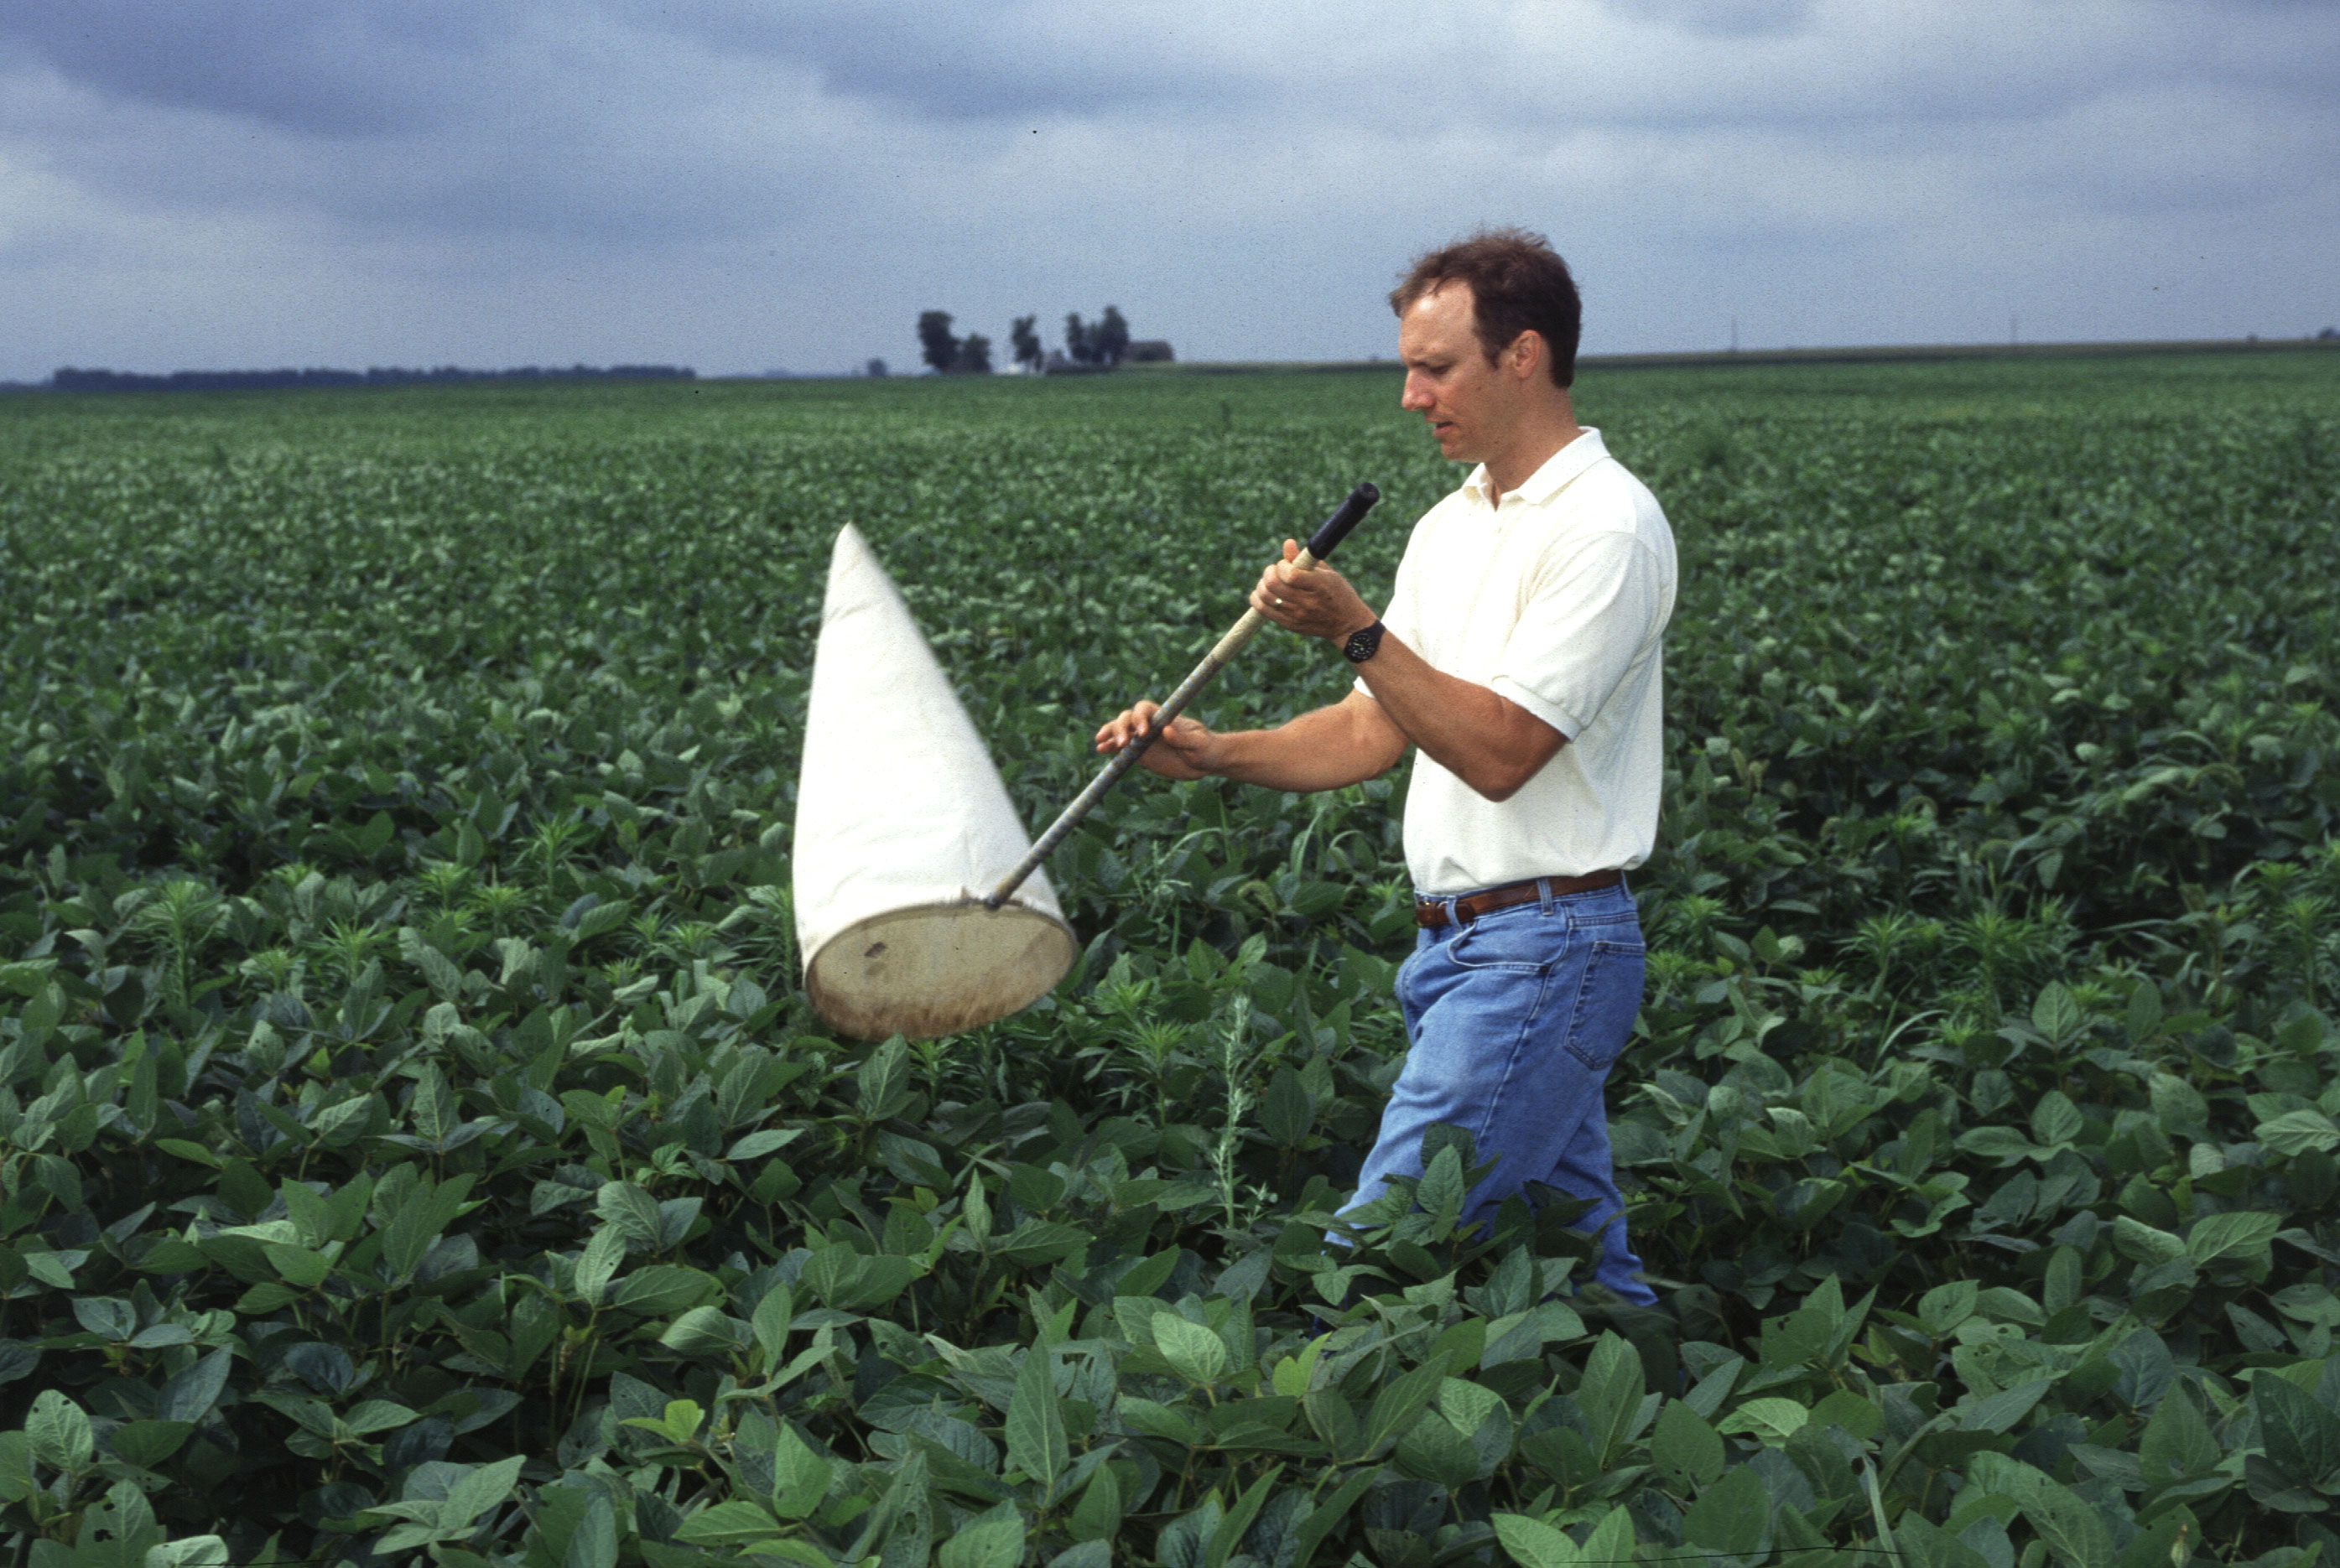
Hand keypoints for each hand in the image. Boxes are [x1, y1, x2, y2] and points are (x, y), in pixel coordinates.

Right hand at [1094, 700, 1217, 779]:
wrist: (1204, 762)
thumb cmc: (1205, 748)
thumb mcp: (1199, 744)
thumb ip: (1184, 738)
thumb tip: (1167, 730)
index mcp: (1164, 717)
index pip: (1144, 709)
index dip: (1140, 717)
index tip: (1143, 733)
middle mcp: (1150, 725)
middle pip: (1128, 718)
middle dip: (1121, 728)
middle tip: (1122, 743)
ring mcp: (1142, 738)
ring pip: (1120, 730)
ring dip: (1111, 734)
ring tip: (1101, 743)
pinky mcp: (1139, 753)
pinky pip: (1121, 748)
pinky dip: (1110, 747)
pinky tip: (1101, 749)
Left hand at [1251, 540, 1376, 642]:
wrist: (1347, 624)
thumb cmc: (1338, 593)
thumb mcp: (1327, 573)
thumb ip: (1305, 559)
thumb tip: (1287, 543)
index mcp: (1320, 586)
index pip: (1291, 575)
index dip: (1282, 565)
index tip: (1285, 563)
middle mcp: (1307, 603)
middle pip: (1273, 585)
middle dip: (1269, 572)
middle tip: (1274, 570)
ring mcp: (1297, 616)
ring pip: (1265, 597)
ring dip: (1262, 584)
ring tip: (1269, 581)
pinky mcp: (1290, 625)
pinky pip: (1264, 610)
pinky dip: (1257, 598)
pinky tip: (1263, 592)